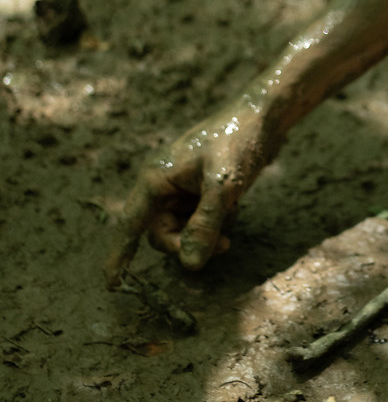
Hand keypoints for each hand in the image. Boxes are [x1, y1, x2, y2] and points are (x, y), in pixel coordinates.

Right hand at [104, 95, 270, 288]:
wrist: (262, 116)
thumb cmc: (237, 142)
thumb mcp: (223, 185)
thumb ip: (205, 225)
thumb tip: (189, 265)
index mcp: (155, 178)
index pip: (130, 224)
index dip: (119, 255)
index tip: (111, 284)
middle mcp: (163, 183)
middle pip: (162, 232)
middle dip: (188, 244)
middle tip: (224, 246)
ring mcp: (182, 187)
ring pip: (183, 229)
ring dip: (206, 234)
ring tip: (232, 217)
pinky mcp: (200, 189)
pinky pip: (199, 219)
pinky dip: (216, 220)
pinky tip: (235, 205)